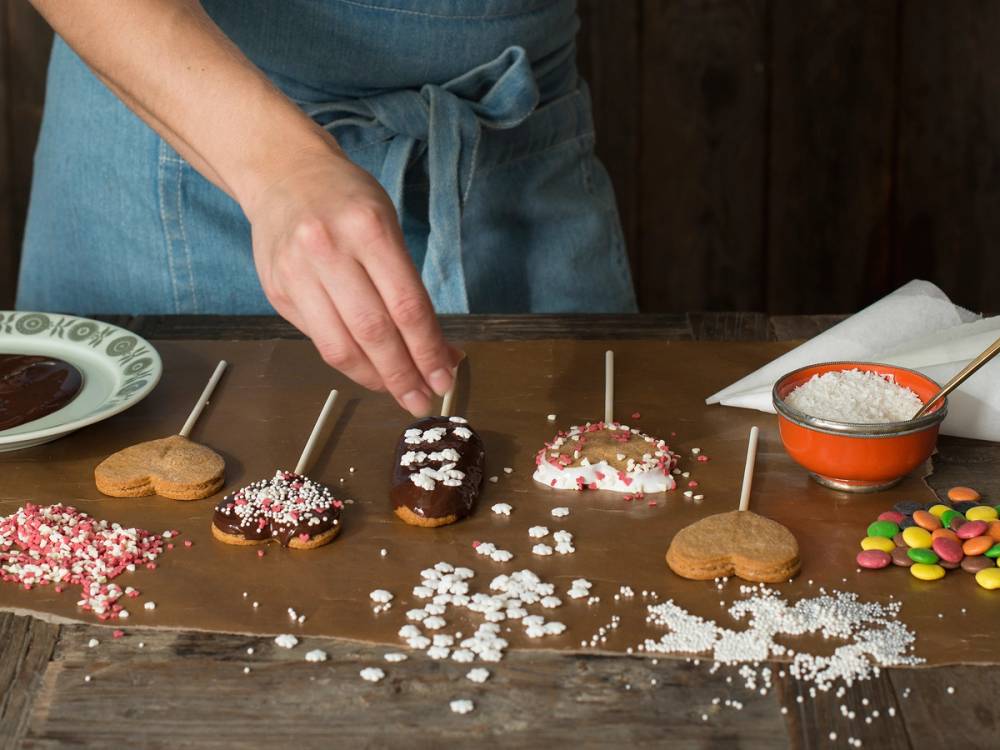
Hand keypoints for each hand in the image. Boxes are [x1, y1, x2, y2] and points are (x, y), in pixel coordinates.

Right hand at [245, 140, 459, 415]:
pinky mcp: (277, 291)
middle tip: (424, 400)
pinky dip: (348, 362)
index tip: (446, 377)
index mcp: (367, 228)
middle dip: (404, 374)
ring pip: (340, 346)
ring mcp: (296, 272)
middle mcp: (328, 250)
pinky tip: (369, 370)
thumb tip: (439, 349)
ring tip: (400, 393)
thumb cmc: (347, 200)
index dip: (428, 350)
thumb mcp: (387, 225)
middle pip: (374, 331)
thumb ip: (408, 286)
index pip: (406, 305)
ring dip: (375, 378)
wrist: (282, 173)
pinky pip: (318, 340)